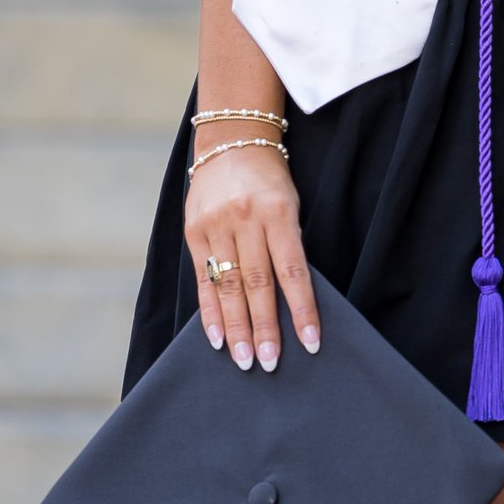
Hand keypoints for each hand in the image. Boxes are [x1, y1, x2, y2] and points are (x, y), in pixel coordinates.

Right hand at [185, 142, 320, 372]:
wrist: (231, 140)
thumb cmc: (270, 180)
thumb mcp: (290, 204)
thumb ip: (288, 246)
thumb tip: (292, 303)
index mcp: (278, 212)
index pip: (293, 271)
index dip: (302, 310)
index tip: (310, 343)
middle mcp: (245, 219)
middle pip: (257, 284)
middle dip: (264, 328)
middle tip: (269, 363)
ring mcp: (216, 226)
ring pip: (228, 286)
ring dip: (236, 328)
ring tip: (244, 360)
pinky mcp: (194, 231)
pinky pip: (203, 279)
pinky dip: (210, 312)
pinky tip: (217, 337)